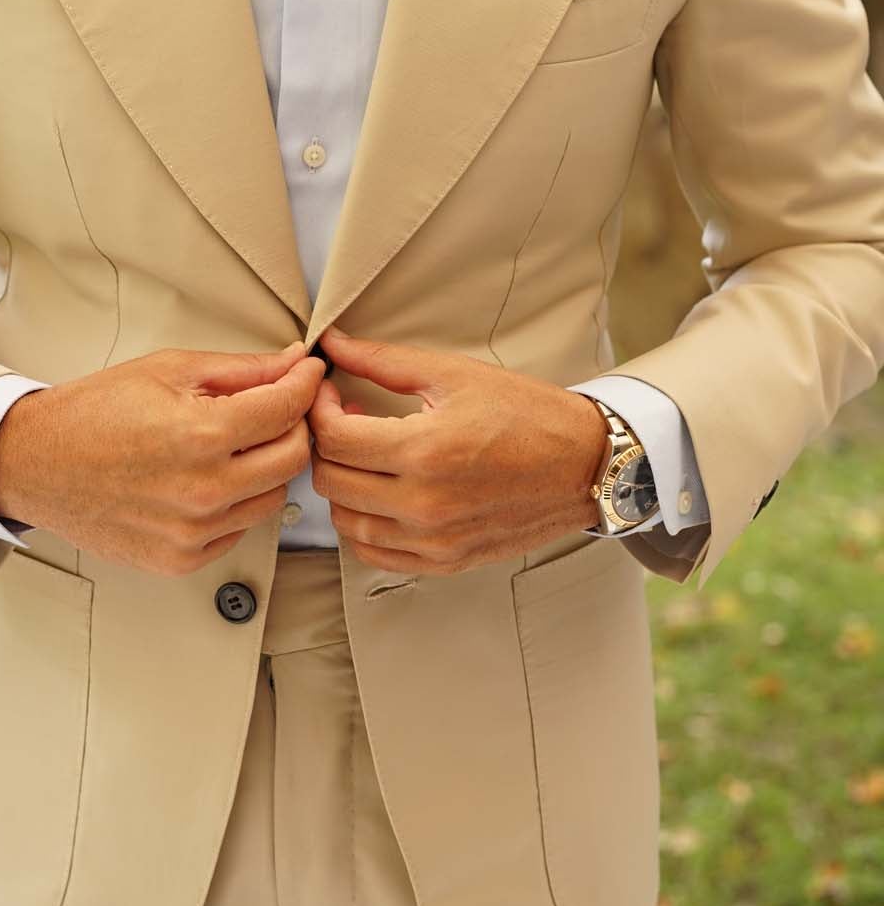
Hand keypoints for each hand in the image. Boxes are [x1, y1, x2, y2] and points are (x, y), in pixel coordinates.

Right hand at [0, 341, 325, 575]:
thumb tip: (295, 362)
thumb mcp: (169, 370)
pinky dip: (232, 504)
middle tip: (274, 409)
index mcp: (201, 434)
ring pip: (271, 498)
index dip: (306, 385)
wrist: (35, 463)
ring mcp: (193, 531)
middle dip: (293, 426)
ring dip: (262, 468)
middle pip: (293, 458)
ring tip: (226, 445)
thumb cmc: (94, 412)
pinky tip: (201, 480)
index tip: (308, 375)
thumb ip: (241, 369)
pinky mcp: (181, 559)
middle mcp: (203, 490)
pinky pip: (238, 530)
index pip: (289, 410)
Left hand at [307, 325, 609, 573]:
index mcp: (426, 451)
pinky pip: (374, 553)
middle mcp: (425, 504)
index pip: (333, 437)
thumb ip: (383, 361)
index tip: (330, 392)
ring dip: (342, 485)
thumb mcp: (455, 375)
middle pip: (331, 480)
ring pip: (345, 521)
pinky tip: (379, 493)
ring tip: (366, 456)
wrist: (586, 465)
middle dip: (325, 444)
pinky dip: (363, 524)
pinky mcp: (444, 561)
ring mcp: (434, 540)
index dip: (319, 408)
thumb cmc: (528, 415)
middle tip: (344, 419)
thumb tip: (332, 344)